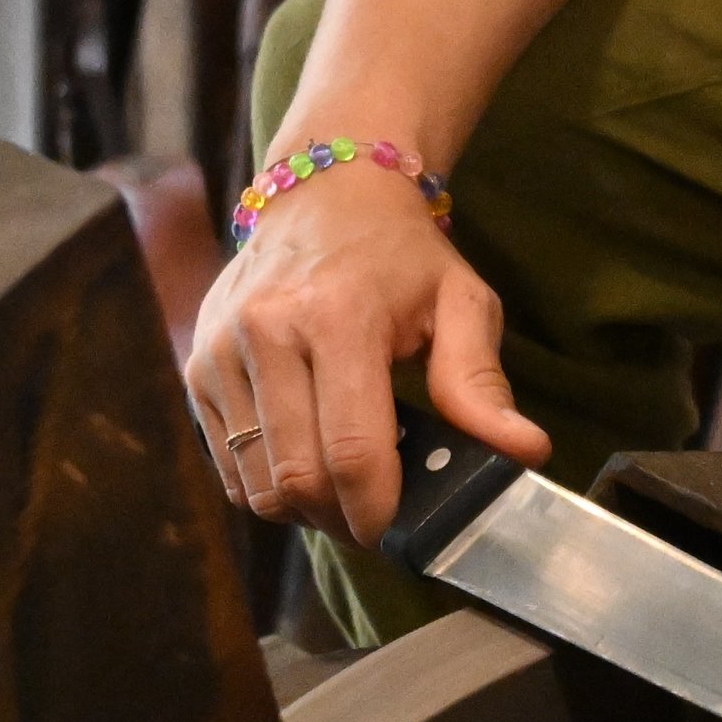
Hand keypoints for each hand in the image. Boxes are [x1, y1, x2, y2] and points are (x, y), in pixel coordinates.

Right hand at [184, 155, 550, 538]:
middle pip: (299, 479)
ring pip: (257, 485)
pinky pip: (227, 468)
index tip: (398, 528)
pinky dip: (268, 484)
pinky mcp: (196, 368)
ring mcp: (220, 351)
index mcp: (337, 315)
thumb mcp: (461, 301)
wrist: (325, 194)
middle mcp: (265, 331)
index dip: (377, 512)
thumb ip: (481, 382)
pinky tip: (306, 457)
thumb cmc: (400, 255)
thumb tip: (525, 451)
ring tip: (343, 485)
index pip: (352, 451)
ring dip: (303, 508)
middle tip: (376, 515)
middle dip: (342, 520)